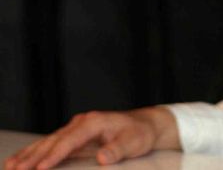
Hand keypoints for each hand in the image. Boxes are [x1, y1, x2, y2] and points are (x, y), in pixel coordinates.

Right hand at [3, 107, 178, 169]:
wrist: (144, 124)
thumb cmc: (139, 133)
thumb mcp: (134, 142)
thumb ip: (118, 149)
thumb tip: (103, 158)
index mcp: (94, 122)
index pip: (70, 139)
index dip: (54, 154)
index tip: (40, 168)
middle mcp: (81, 123)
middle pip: (53, 140)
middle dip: (34, 156)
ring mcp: (75, 128)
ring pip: (47, 141)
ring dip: (29, 154)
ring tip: (11, 167)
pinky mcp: (73, 135)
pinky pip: (50, 144)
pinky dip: (34, 152)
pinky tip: (21, 160)